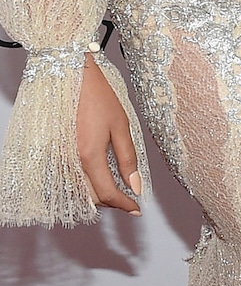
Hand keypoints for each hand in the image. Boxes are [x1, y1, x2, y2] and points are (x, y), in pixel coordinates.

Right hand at [76, 52, 141, 214]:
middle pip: (93, 196)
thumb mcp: (121, 125)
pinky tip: (100, 176)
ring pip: (81, 190)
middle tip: (130, 197)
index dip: (124, 204)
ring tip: (117, 188)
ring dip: (99, 194)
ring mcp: (62, 158)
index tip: (136, 208)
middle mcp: (72, 161)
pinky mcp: (58, 153)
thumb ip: (128, 158)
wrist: (72, 77)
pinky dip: (87, 183)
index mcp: (89, 155)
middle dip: (112, 201)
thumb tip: (136, 185)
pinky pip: (72, 178)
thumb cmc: (98, 97)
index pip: (107, 193)